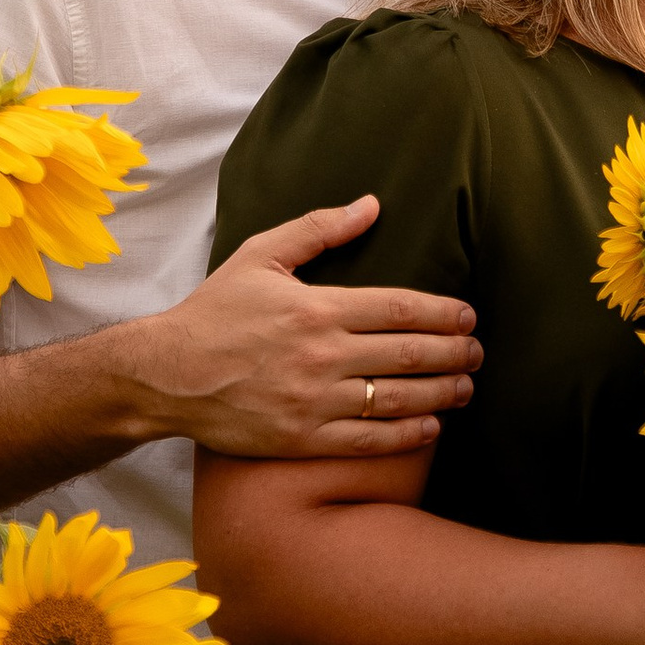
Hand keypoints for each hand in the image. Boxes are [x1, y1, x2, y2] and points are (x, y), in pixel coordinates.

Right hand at [143, 199, 482, 458]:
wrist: (166, 377)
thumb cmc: (214, 313)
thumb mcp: (260, 256)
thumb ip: (318, 229)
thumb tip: (371, 204)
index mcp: (317, 308)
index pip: (401, 309)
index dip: (443, 314)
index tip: (467, 317)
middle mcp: (322, 355)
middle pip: (410, 354)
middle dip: (454, 353)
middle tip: (478, 352)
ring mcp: (315, 401)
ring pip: (398, 399)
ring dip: (442, 392)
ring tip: (465, 387)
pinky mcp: (304, 439)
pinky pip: (371, 440)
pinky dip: (409, 435)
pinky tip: (431, 426)